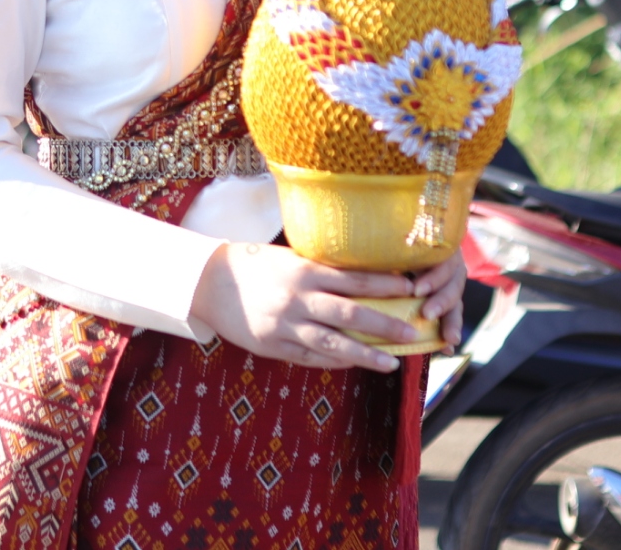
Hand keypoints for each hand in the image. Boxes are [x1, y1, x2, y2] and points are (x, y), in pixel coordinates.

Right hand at [191, 242, 461, 371]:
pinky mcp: (274, 346)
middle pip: (350, 315)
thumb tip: (362, 276)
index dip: (384, 285)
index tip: (410, 288)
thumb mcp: (288, 257)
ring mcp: (285, 326)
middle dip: (384, 325)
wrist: (209, 283)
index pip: (354, 280)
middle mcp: (297, 299)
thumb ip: (320, 268)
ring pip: (333, 344)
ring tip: (391, 363)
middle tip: (411, 332)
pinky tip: (354, 363)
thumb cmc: (254, 264)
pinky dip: (335, 361)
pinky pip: (311, 357)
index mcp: (303, 271)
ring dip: (365, 354)